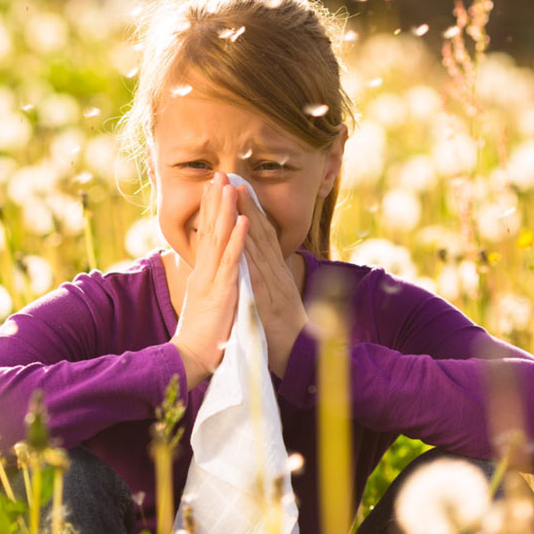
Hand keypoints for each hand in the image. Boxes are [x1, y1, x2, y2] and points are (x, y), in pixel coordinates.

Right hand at [170, 173, 248, 385]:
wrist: (191, 359)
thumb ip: (208, 285)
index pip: (206, 236)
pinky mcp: (221, 291)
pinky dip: (238, 239)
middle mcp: (204, 272)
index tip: (214, 188)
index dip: (211, 211)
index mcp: (202, 274)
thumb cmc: (201, 337)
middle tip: (218, 174)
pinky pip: (231, 261)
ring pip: (219, 238)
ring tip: (229, 186)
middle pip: (209, 230)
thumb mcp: (205, 304)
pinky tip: (243, 220)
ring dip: (225, 211)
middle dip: (214, 201)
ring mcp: (212, 280)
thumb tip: (210, 274)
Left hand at [234, 184, 309, 378]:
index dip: (250, 210)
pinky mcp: (268, 299)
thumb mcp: (275, 299)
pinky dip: (249, 251)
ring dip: (247, 217)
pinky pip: (257, 272)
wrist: (300, 356)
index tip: (238, 188)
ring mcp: (273, 283)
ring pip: (259, 245)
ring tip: (235, 193)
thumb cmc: (283, 331)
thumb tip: (258, 265)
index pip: (262, 235)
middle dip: (246, 203)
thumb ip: (268, 280)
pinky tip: (241, 234)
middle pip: (260, 232)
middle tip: (233, 177)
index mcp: (275, 272)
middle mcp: (276, 272)